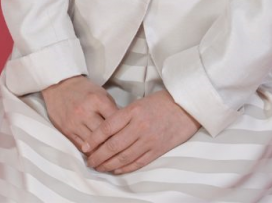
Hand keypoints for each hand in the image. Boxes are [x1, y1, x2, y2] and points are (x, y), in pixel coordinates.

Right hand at [41, 75, 117, 151]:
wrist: (60, 86)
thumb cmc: (84, 90)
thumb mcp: (101, 93)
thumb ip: (111, 109)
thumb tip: (123, 126)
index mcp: (97, 100)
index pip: (114, 120)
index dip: (123, 130)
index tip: (129, 137)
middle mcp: (85, 112)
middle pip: (104, 134)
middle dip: (114, 143)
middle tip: (122, 151)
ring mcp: (75, 122)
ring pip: (93, 144)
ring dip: (102, 151)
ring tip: (111, 157)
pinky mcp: (66, 131)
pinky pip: (81, 147)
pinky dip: (90, 152)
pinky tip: (97, 155)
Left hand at [83, 89, 200, 173]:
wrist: (187, 106)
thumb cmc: (163, 101)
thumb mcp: (140, 102)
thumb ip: (125, 116)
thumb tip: (106, 132)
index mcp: (133, 111)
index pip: (107, 127)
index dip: (93, 139)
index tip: (84, 147)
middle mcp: (139, 126)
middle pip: (112, 145)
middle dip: (98, 156)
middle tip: (89, 161)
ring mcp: (149, 139)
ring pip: (123, 157)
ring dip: (108, 164)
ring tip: (99, 167)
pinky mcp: (158, 150)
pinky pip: (137, 162)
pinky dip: (124, 168)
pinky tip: (116, 170)